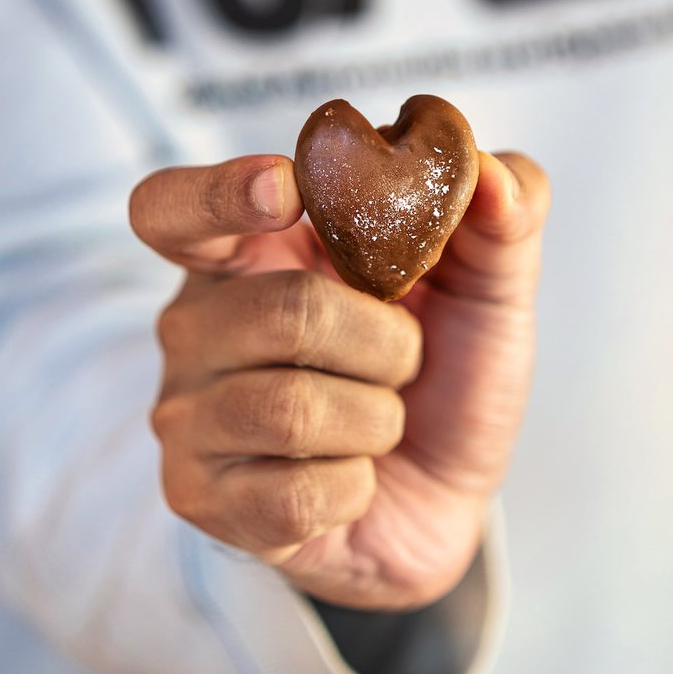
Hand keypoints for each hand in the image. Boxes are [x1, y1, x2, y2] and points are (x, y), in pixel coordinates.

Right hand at [130, 147, 549, 608]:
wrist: (446, 500)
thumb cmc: (446, 380)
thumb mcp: (490, 292)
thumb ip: (502, 217)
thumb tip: (489, 172)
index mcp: (248, 255)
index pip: (170, 207)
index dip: (218, 192)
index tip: (287, 191)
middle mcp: (197, 329)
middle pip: (281, 311)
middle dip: (383, 342)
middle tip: (403, 361)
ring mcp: (190, 419)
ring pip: (289, 410)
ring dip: (375, 420)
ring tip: (380, 422)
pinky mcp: (203, 502)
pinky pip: (293, 494)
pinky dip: (355, 486)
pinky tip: (355, 479)